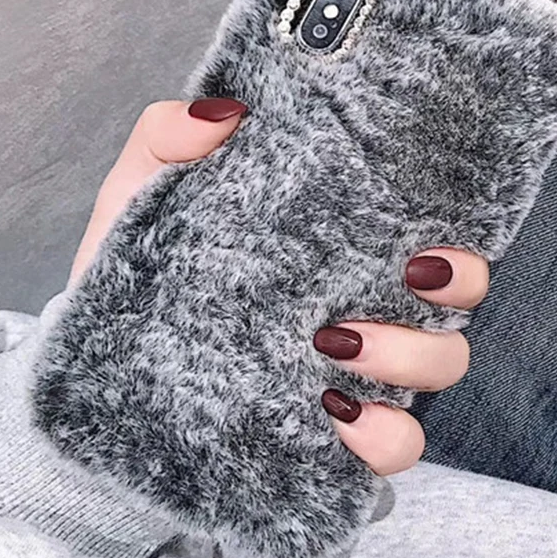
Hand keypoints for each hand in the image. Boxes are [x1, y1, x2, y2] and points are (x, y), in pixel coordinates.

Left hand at [71, 98, 488, 477]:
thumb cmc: (132, 270)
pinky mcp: (334, 435)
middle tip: (401, 277)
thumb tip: (225, 114)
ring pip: (442, 363)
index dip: (456, 229)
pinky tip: (341, 418)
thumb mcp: (139, 194)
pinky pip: (396, 444)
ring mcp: (356, 372)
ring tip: (335, 346)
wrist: (95, 372)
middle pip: (462, 293)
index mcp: (339, 241)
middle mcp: (366, 301)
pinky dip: (387, 435)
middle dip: (455, 284)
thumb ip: (167, 137)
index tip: (428, 233)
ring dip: (412, 355)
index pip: (429, 227)